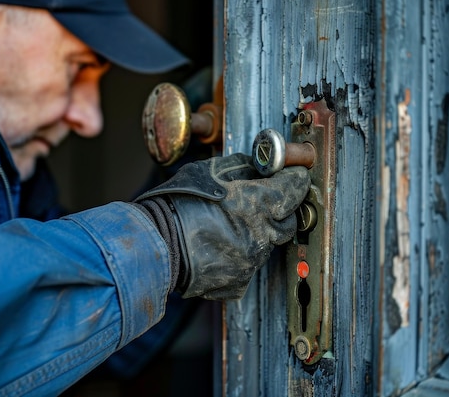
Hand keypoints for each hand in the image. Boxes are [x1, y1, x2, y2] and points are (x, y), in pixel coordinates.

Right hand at [137, 153, 310, 299]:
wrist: (153, 245)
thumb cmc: (176, 204)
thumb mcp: (209, 171)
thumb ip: (242, 168)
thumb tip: (260, 167)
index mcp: (257, 203)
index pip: (294, 189)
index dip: (294, 180)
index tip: (293, 177)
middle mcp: (260, 234)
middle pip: (287, 221)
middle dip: (279, 210)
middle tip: (261, 201)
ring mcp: (251, 261)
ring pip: (267, 244)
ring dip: (256, 233)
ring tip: (228, 225)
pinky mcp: (238, 282)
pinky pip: (249, 266)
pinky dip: (240, 256)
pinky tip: (220, 246)